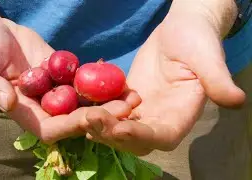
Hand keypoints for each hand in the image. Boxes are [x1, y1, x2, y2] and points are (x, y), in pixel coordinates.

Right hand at [0, 16, 141, 143]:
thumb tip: (8, 103)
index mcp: (24, 112)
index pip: (51, 129)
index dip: (72, 126)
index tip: (93, 116)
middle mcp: (43, 106)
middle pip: (76, 119)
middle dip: (101, 116)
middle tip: (127, 108)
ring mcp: (56, 91)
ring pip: (85, 102)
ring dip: (109, 101)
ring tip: (132, 95)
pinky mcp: (64, 75)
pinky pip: (84, 81)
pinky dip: (101, 80)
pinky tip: (119, 77)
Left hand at [79, 2, 245, 154]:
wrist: (179, 29)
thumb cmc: (197, 40)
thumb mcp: (208, 58)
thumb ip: (218, 80)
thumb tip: (238, 100)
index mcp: (182, 114)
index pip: (162, 136)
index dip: (142, 137)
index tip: (120, 128)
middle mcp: (162, 118)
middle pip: (136, 139)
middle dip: (114, 134)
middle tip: (92, 120)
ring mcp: (144, 110)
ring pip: (120, 128)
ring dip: (101, 126)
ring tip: (83, 116)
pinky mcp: (129, 99)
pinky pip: (112, 111)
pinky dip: (98, 113)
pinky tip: (82, 109)